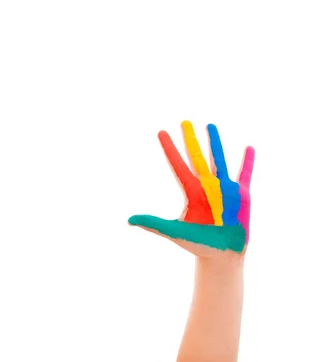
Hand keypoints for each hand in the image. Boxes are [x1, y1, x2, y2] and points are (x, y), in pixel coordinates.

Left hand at [128, 121, 253, 257]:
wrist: (222, 256)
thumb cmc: (198, 245)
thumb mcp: (175, 232)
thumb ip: (154, 223)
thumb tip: (129, 220)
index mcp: (191, 192)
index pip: (177, 165)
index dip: (169, 149)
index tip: (161, 132)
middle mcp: (206, 186)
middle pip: (196, 157)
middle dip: (190, 139)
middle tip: (184, 121)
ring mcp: (224, 189)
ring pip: (218, 159)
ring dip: (215, 143)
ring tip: (210, 125)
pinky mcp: (242, 196)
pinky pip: (245, 174)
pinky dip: (247, 162)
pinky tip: (248, 148)